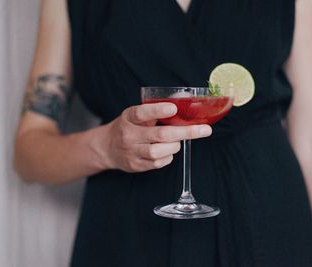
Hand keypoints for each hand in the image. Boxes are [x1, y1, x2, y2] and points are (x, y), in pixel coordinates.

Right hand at [92, 103, 211, 171]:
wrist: (107, 147)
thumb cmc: (128, 127)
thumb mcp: (135, 114)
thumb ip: (154, 111)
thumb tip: (184, 103)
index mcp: (129, 118)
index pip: (142, 112)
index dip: (158, 110)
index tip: (173, 108)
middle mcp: (129, 135)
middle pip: (160, 135)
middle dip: (185, 132)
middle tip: (204, 130)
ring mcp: (132, 152)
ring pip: (160, 151)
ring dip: (175, 146)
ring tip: (176, 141)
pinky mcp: (136, 165)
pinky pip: (158, 163)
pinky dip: (167, 156)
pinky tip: (165, 150)